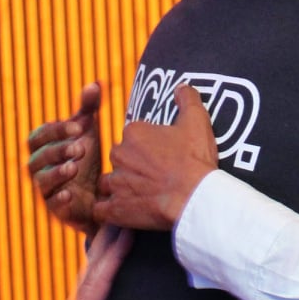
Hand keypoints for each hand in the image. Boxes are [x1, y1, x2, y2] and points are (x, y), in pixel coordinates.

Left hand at [5, 224, 136, 299]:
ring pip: (93, 275)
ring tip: (121, 223)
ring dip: (106, 248)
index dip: (113, 257)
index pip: (98, 285)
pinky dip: (102, 268)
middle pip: (94, 269)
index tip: (128, 229)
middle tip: (124, 206)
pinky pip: (93, 288)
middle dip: (110, 238)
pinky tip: (108, 261)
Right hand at [26, 83, 103, 234]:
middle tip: (80, 147)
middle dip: (57, 151)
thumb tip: (96, 83)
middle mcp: (39, 168)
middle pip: (37, 158)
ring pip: (42, 182)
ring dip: (56, 173)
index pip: (40, 135)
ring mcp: (46, 190)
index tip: (79, 126)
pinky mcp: (56, 210)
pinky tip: (70, 194)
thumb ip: (88, 109)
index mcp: (43, 147)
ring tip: (75, 167)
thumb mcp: (88, 132)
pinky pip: (51, 206)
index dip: (56, 130)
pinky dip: (58, 200)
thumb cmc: (87, 157)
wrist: (99, 193)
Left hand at [94, 82, 218, 230]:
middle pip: (120, 158)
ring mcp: (115, 183)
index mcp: (134, 133)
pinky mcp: (115, 209)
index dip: (147, 147)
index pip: (133, 137)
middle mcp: (119, 154)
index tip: (162, 157)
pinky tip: (124, 212)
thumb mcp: (197, 121)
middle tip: (154, 177)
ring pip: (110, 183)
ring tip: (142, 197)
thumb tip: (180, 86)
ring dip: (121, 189)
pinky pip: (101, 210)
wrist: (194, 196)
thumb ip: (187, 99)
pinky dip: (109, 211)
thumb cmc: (194, 160)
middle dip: (132, 166)